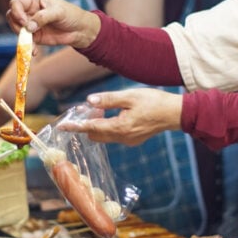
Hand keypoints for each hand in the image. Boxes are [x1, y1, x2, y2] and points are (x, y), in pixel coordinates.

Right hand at [6, 0, 100, 48]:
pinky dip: (27, 48)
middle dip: (17, 25)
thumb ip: (43, 17)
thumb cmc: (71, 15)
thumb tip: (28, 27)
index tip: (24, 21)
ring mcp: (31, 24)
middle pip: (12, 16)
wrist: (80, 30)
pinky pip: (25, 42)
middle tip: (28, 32)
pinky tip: (34, 52)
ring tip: (32, 44)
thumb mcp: (59, 12)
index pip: (16, 3)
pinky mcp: (34, 36)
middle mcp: (30, 10)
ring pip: (17, 30)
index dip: (16, 12)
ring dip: (22, 38)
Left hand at [58, 88, 182, 145]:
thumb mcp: (130, 96)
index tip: (62, 127)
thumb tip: (89, 101)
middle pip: (95, 134)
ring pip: (104, 135)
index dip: (75, 126)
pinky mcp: (133, 139)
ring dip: (98, 125)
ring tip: (102, 108)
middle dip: (87, 123)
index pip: (91, 128)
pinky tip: (113, 114)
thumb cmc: (154, 102)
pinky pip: (114, 135)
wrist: (175, 114)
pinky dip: (108, 126)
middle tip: (89, 108)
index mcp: (119, 127)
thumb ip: (108, 99)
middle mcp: (122, 138)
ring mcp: (128, 140)